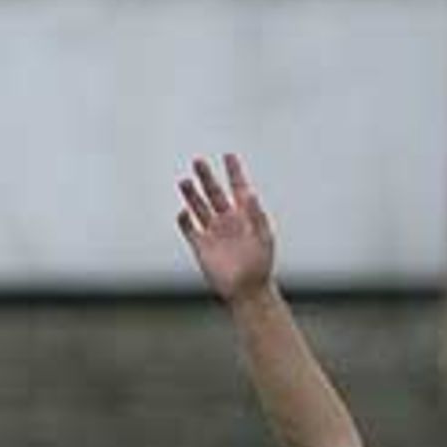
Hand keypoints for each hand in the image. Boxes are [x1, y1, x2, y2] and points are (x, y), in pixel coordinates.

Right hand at [176, 153, 274, 303]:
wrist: (248, 291)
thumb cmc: (260, 265)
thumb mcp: (264, 237)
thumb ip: (257, 214)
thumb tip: (251, 193)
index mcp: (244, 216)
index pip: (238, 188)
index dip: (234, 172)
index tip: (229, 155)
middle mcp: (227, 221)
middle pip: (214, 193)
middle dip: (206, 177)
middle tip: (198, 162)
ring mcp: (214, 233)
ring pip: (199, 207)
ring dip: (191, 195)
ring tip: (185, 181)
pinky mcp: (201, 247)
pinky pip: (189, 229)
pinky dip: (184, 220)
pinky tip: (183, 212)